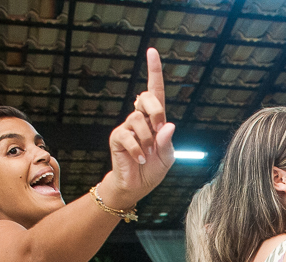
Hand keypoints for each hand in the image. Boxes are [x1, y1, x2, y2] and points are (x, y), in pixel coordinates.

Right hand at [107, 48, 175, 205]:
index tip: (152, 52)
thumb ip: (167, 142)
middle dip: (156, 112)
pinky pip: (127, 136)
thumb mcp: (167, 157)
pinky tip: (139, 159)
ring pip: (137, 119)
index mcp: (155, 120)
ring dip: (147, 139)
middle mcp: (140, 119)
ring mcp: (127, 127)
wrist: (136, 186)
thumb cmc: (152, 170)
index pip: (155, 91)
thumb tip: (168, 125)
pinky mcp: (117, 138)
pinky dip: (137, 149)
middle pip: (147, 98)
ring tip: (148, 153)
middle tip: (159, 130)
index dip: (154, 71)